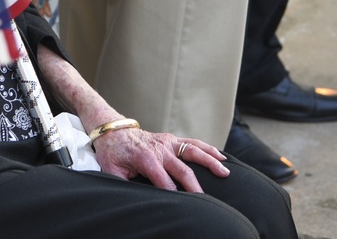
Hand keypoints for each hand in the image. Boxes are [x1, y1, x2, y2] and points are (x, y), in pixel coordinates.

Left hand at [35, 46, 228, 191]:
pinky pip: (193, 143)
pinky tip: (222, 157)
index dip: (172, 194)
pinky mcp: (172, 139)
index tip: (182, 206)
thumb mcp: (111, 169)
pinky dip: (208, 148)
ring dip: (210, 161)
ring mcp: (168, 142)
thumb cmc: (112, 152)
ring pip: (193, 151)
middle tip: (206, 200)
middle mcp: (160, 148)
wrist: (113, 130)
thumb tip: (130, 197)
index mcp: (145, 158)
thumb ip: (122, 182)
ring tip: (225, 172)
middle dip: (194, 185)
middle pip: (182, 169)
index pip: (163, 180)